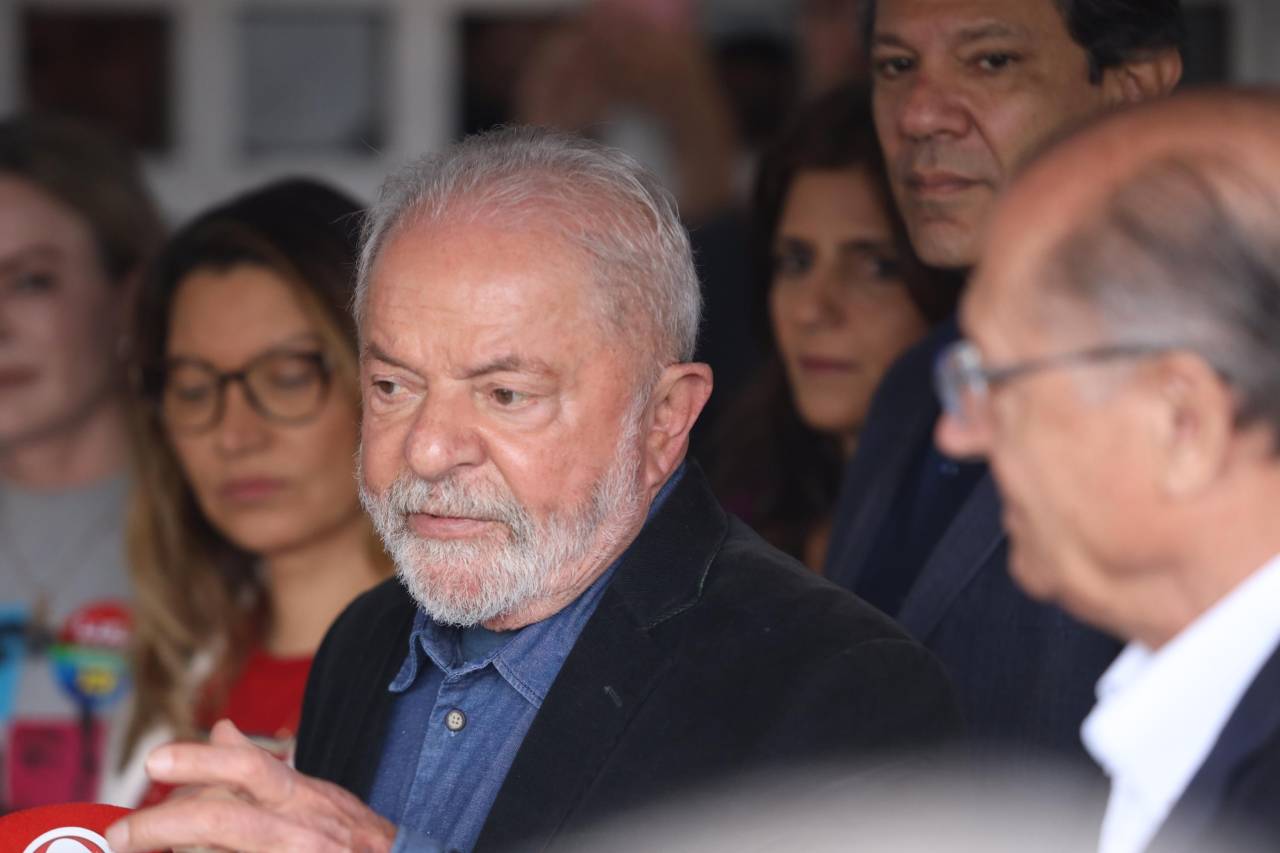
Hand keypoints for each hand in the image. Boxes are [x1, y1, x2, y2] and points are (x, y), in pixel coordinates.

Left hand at [105, 719, 396, 852]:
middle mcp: (296, 830)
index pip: (249, 767)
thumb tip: (220, 730)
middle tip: (120, 835)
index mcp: (301, 797)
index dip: (199, 762)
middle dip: (160, 825)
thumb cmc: (351, 841)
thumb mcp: (314, 796)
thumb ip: (266, 769)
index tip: (154, 763)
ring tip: (139, 851)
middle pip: (220, 818)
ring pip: (219, 846)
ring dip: (179, 848)